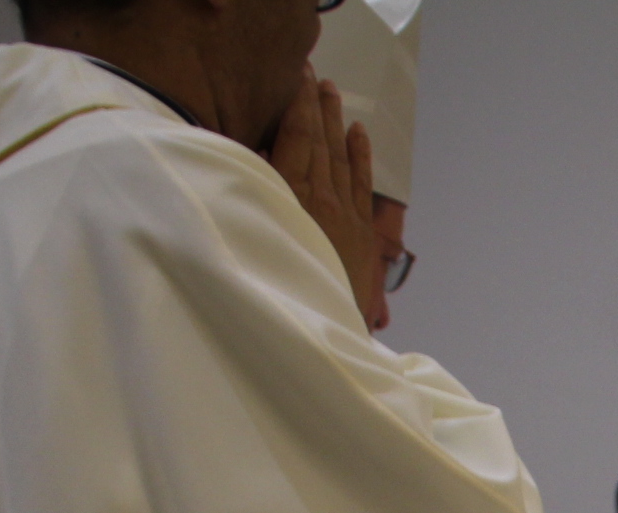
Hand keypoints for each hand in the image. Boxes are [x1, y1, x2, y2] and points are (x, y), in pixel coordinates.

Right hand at [271, 70, 382, 328]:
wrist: (320, 333)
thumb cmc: (279, 289)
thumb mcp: (257, 237)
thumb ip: (257, 194)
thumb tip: (255, 156)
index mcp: (293, 197)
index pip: (297, 136)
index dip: (298, 104)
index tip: (297, 77)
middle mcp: (323, 200)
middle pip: (320, 141)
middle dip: (316, 105)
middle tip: (313, 75)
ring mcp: (346, 216)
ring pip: (341, 158)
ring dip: (336, 123)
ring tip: (333, 93)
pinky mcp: (362, 234)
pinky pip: (362, 184)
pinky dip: (360, 156)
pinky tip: (359, 133)